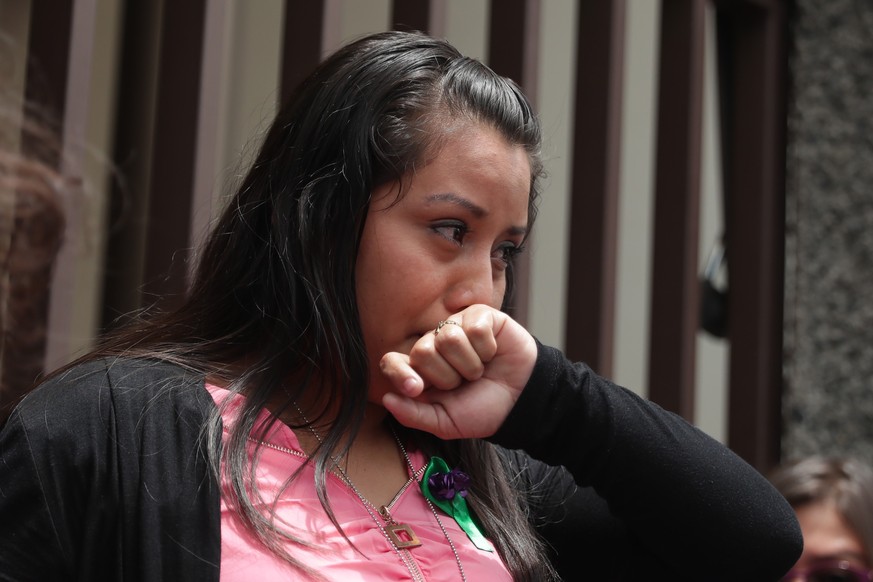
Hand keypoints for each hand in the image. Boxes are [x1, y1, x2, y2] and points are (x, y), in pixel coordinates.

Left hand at [380, 304, 536, 438]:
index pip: (392, 362)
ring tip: (480, 370)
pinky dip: (487, 348)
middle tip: (463, 383)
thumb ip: (413, 415)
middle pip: (422, 350)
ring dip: (469, 364)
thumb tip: (387, 398)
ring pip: (448, 338)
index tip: (417, 388)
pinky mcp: (479, 316)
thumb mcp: (446, 423)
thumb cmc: (482, 409)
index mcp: (420, 371)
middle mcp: (433, 345)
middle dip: (447, 375)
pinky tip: (493, 353)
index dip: (400, 373)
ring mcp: (456, 327)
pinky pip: (474, 328)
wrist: (521, 401)